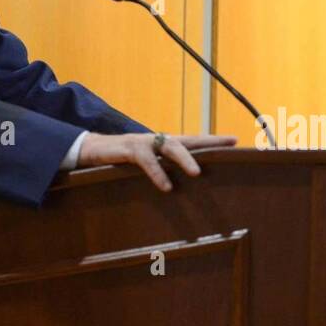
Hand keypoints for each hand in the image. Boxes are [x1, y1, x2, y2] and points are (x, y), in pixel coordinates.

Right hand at [76, 132, 236, 191]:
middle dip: (209, 142)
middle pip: (188, 139)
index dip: (214, 140)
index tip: (235, 141)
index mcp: (164, 144)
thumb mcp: (146, 163)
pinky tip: (166, 186)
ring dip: (185, 159)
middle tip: (229, 146)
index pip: (194, 140)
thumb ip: (163, 168)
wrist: (90, 149)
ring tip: (197, 173)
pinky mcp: (128, 149)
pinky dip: (157, 173)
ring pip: (169, 146)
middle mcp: (157, 140)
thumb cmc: (122, 158)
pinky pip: (145, 160)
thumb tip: (182, 185)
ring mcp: (144, 142)